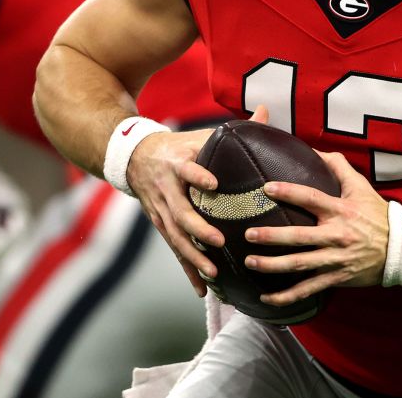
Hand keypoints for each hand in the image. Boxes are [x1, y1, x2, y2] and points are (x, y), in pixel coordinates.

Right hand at [126, 109, 272, 296]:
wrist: (135, 157)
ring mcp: (161, 210)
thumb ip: (235, 129)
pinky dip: (188, 270)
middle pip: (180, 212)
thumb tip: (266, 111)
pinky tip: (202, 290)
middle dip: (198, 229)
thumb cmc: (180, 146)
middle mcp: (167, 189)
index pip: (188, 169)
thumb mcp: (201, 134)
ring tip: (213, 273)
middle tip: (217, 241)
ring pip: (176, 237)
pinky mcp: (161, 225)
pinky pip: (175, 250)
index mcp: (178, 163)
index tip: (213, 183)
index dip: (198, 176)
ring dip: (193, 257)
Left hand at [243, 150, 388, 306]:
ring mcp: (335, 259)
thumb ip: (338, 166)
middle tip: (249, 234)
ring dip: (273, 266)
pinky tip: (266, 298)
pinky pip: (308, 289)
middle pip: (299, 237)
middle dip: (272, 236)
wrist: (401, 248)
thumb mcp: (360, 187)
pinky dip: (287, 296)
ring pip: (300, 264)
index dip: (289, 192)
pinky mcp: (336, 278)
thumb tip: (315, 150)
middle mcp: (336, 235)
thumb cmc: (377, 214)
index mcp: (340, 210)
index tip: (266, 188)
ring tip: (250, 262)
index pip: (312, 198)